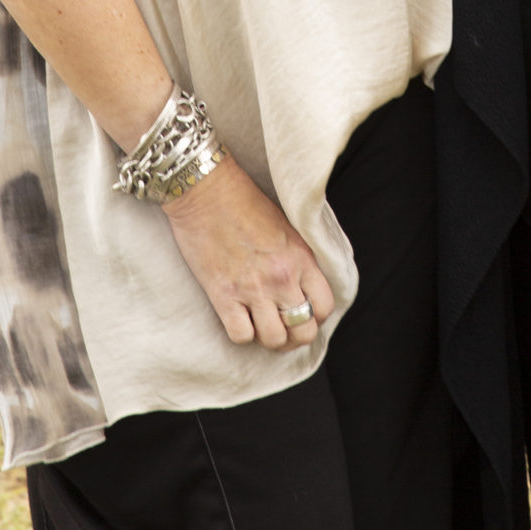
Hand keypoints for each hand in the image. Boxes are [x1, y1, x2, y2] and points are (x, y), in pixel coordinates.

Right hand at [164, 156, 335, 348]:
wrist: (206, 190)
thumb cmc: (244, 201)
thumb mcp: (285, 226)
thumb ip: (298, 258)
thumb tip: (303, 288)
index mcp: (300, 257)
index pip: (324, 306)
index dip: (316, 316)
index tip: (303, 312)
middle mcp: (281, 277)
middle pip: (303, 331)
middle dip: (295, 335)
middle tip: (282, 327)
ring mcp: (253, 288)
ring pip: (274, 339)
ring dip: (268, 337)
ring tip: (259, 324)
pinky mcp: (223, 295)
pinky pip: (241, 336)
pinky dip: (241, 333)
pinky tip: (238, 318)